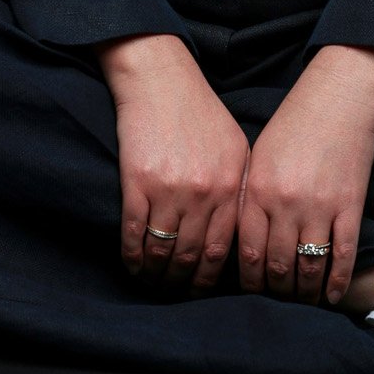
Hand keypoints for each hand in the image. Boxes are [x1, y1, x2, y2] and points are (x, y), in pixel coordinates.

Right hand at [97, 34, 250, 293]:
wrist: (159, 78)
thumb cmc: (198, 110)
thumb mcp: (234, 146)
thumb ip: (238, 188)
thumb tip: (241, 233)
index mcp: (231, 186)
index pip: (224, 250)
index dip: (210, 278)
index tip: (201, 290)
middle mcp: (205, 193)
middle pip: (193, 258)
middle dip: (183, 284)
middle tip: (174, 294)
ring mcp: (170, 190)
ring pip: (164, 252)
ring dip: (157, 276)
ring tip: (153, 283)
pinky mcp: (138, 183)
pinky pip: (136, 235)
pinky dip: (133, 258)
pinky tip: (133, 265)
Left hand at [238, 51, 373, 307]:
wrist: (340, 97)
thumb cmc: (295, 123)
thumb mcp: (259, 155)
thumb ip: (249, 196)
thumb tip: (239, 238)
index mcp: (258, 190)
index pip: (247, 252)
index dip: (248, 281)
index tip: (249, 293)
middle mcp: (285, 204)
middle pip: (277, 267)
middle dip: (274, 293)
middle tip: (275, 306)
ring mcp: (320, 207)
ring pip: (308, 268)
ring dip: (304, 294)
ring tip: (302, 303)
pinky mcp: (350, 206)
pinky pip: (342, 256)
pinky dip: (337, 282)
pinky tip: (333, 296)